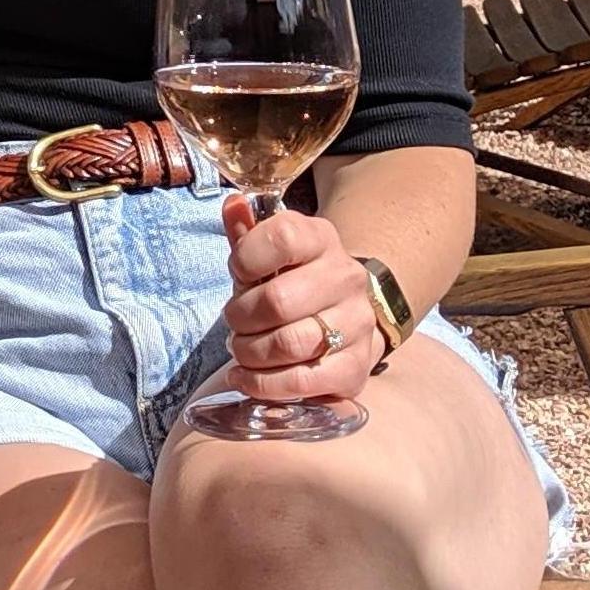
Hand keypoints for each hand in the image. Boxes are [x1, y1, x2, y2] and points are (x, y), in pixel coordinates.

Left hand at [218, 194, 378, 403]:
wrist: (346, 314)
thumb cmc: (294, 281)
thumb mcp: (269, 253)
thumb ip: (246, 232)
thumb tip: (232, 205)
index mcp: (322, 240)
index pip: (282, 237)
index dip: (246, 258)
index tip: (238, 274)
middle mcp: (346, 278)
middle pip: (278, 301)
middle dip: (241, 317)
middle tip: (234, 323)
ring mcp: (356, 324)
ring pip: (289, 344)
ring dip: (249, 353)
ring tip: (241, 350)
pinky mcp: (356, 368)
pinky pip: (303, 382)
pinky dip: (264, 384)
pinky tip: (248, 377)